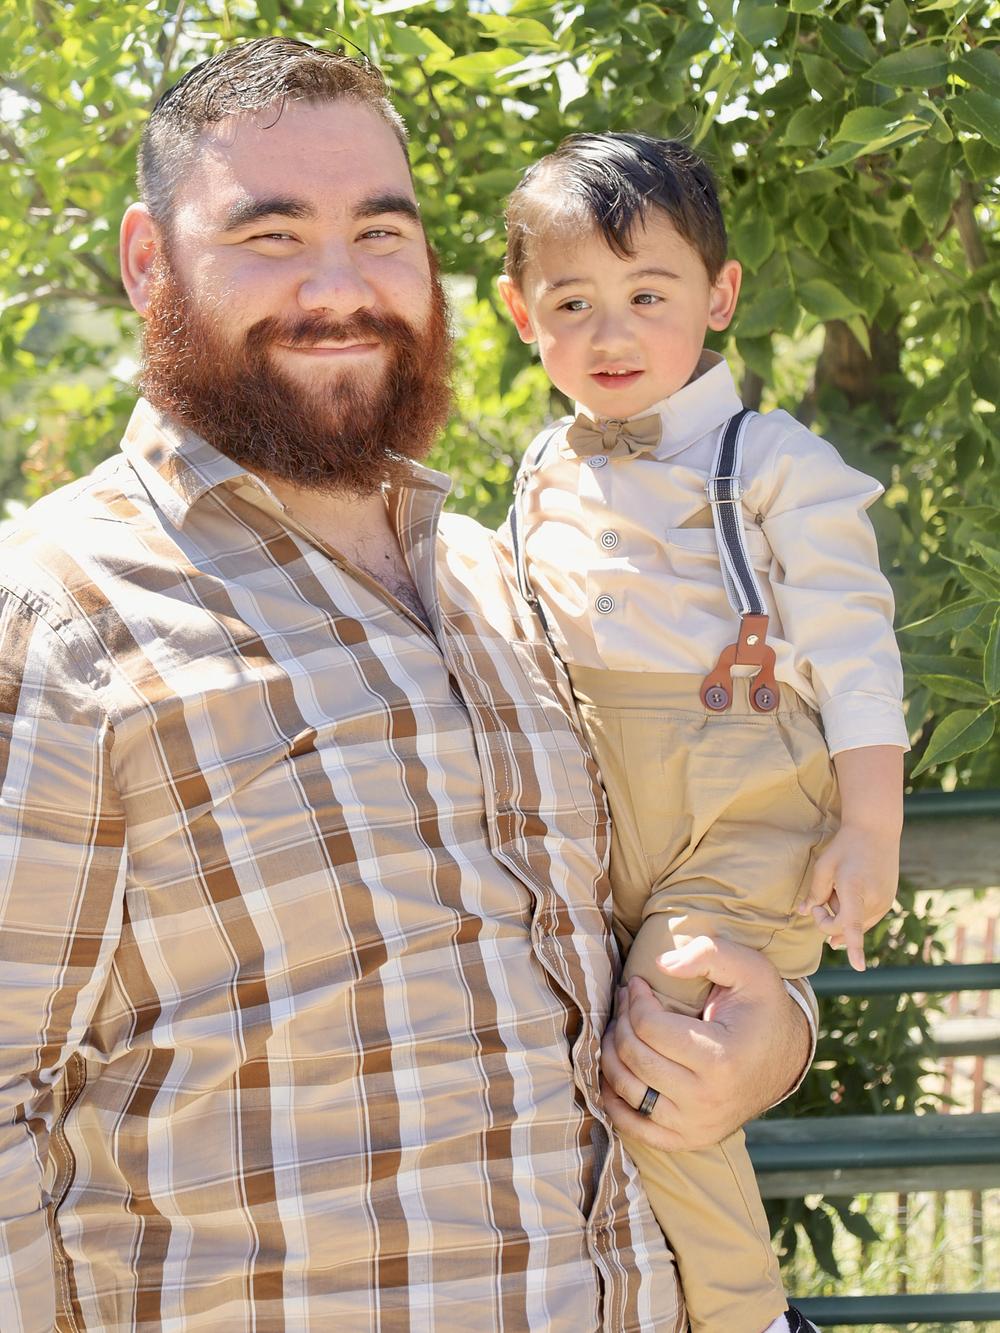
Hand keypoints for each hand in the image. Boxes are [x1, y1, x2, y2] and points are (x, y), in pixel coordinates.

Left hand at [600, 937, 809, 1151]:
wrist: (785, 1059)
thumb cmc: (761, 1008)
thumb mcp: (750, 968)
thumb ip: (708, 952)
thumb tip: (660, 964)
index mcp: (721, 1059)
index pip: (649, 1027)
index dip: (634, 998)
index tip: (636, 983)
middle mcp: (707, 1100)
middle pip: (634, 1056)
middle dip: (620, 1021)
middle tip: (626, 1002)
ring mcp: (696, 1125)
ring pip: (627, 1089)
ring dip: (611, 1053)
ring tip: (620, 1028)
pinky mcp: (688, 1138)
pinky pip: (634, 1127)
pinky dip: (613, 1099)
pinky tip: (616, 1068)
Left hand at [797, 823, 898, 970]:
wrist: (876, 831)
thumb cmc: (846, 846)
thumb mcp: (824, 866)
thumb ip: (814, 892)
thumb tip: (802, 912)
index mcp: (854, 889)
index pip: (852, 924)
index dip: (854, 947)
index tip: (859, 967)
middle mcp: (874, 899)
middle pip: (844, 927)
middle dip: (827, 919)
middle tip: (820, 898)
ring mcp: (885, 902)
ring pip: (856, 925)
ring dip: (842, 915)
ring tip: (841, 888)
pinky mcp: (889, 902)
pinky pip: (866, 918)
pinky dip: (854, 913)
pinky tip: (850, 892)